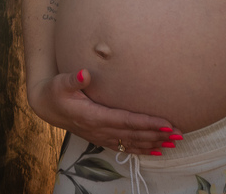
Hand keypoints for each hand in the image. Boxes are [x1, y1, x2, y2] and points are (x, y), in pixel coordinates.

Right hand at [29, 68, 179, 154]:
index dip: (146, 123)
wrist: (46, 107)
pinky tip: (157, 151)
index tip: (165, 123)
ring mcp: (101, 136)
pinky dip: (142, 150)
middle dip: (157, 135)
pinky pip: (125, 147)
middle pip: (133, 134)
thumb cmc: (55, 91)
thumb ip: (73, 79)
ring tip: (174, 143)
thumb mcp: (60, 83)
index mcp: (93, 116)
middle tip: (180, 134)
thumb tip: (85, 74)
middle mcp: (99, 130)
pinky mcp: (102, 138)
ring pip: (132, 143)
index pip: (125, 121)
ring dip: (154, 143)